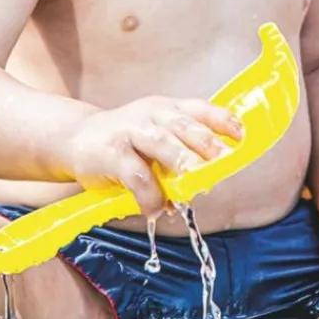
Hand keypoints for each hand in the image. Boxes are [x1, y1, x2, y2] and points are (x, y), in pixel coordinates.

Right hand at [66, 97, 242, 214]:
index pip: (200, 109)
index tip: (242, 136)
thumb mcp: (157, 133)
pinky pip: (136, 175)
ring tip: (196, 180)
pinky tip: (158, 209)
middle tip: (224, 159)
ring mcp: (130, 131)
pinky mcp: (111, 153)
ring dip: (181, 160)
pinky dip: (150, 195)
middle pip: (184, 125)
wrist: (76, 138)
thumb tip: (211, 179)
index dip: (222, 121)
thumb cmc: (127, 139)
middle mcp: (152, 114)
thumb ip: (182, 150)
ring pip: (161, 143)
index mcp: (168, 109)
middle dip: (206, 142)